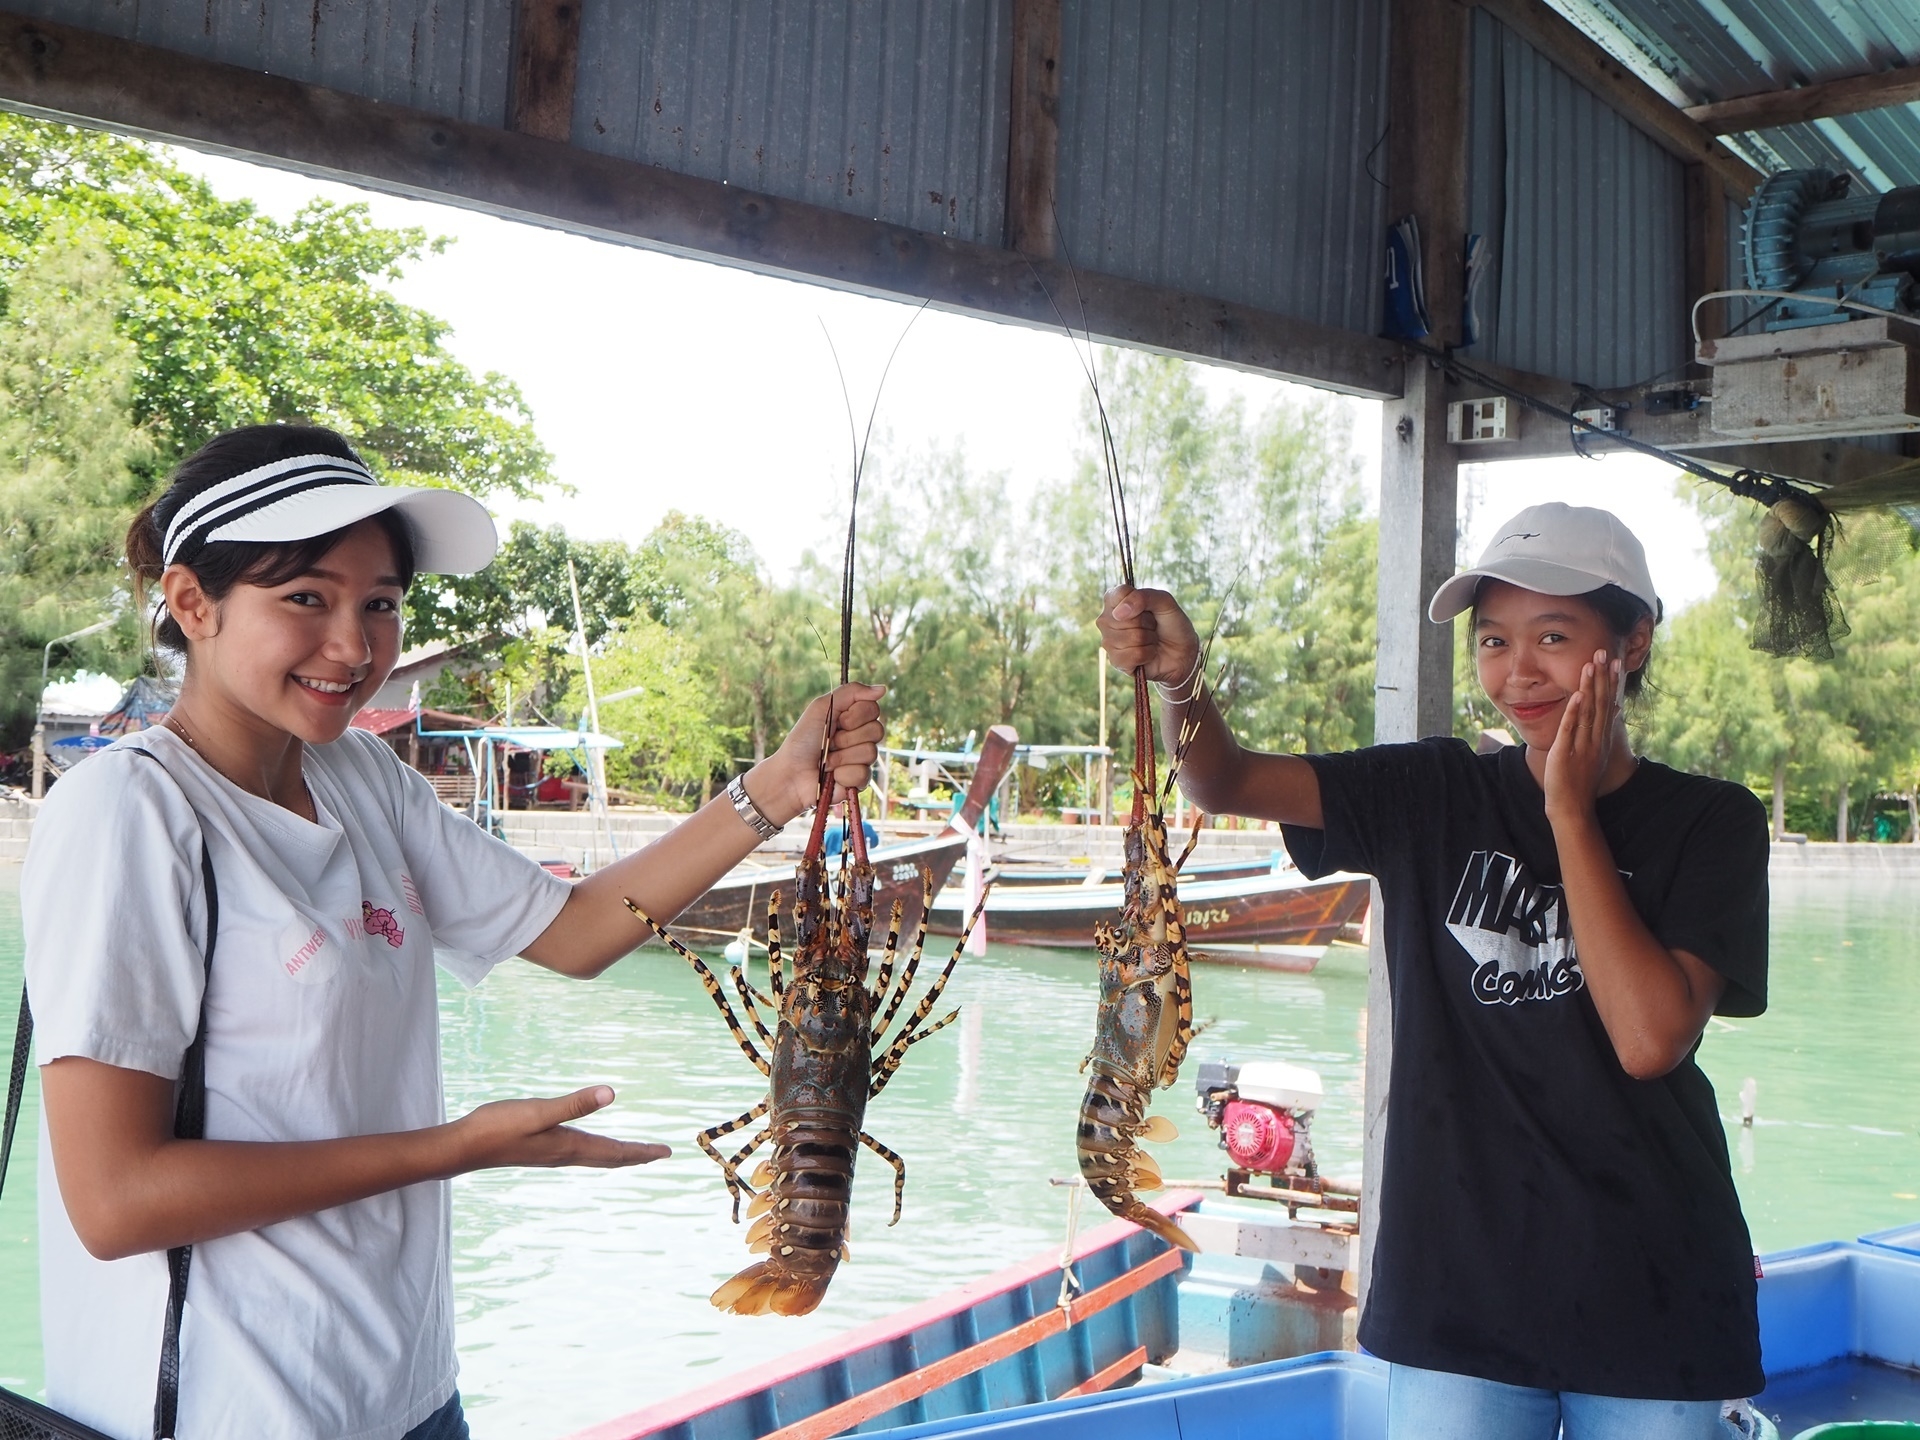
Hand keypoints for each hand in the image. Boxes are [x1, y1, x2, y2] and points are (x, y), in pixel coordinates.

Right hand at [451, 1086, 669, 1170]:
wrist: (463, 1147)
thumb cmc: (498, 1127)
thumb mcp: (539, 1111)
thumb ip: (574, 1104)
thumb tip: (611, 1094)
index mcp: (570, 1146)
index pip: (615, 1151)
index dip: (642, 1151)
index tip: (666, 1152)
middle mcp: (565, 1154)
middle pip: (609, 1157)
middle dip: (636, 1155)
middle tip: (660, 1154)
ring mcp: (552, 1153)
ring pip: (595, 1156)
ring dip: (617, 1154)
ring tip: (632, 1152)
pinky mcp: (540, 1149)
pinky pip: (579, 1152)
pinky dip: (595, 1150)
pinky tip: (588, 1144)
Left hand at [753, 682, 886, 822]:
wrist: (791, 773)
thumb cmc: (803, 740)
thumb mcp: (822, 707)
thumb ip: (851, 692)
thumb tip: (883, 689)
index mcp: (853, 719)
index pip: (874, 709)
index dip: (856, 715)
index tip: (838, 721)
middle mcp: (861, 738)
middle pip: (877, 730)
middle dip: (848, 736)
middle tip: (831, 741)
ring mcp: (862, 760)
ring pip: (871, 752)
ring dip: (842, 756)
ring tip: (827, 760)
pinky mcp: (860, 781)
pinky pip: (864, 773)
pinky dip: (843, 774)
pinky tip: (832, 776)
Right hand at [1097, 585, 1201, 685]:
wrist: (1183, 653)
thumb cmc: (1171, 625)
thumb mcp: (1164, 602)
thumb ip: (1143, 597)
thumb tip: (1119, 613)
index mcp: (1115, 601)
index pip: (1120, 593)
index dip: (1139, 601)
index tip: (1149, 609)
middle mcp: (1107, 620)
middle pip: (1126, 617)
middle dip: (1146, 623)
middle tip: (1152, 627)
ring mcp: (1109, 642)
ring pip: (1130, 638)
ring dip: (1149, 640)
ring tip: (1151, 640)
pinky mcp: (1115, 661)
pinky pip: (1133, 655)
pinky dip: (1148, 654)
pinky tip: (1148, 654)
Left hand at [1543, 649, 1620, 823]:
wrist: (1572, 808)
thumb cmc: (1580, 781)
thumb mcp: (1595, 753)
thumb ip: (1603, 730)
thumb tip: (1614, 709)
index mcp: (1601, 739)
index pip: (1608, 705)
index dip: (1612, 683)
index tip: (1615, 662)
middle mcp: (1596, 740)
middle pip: (1601, 703)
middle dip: (1603, 677)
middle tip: (1604, 652)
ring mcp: (1582, 746)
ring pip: (1588, 712)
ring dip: (1590, 687)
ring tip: (1591, 664)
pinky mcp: (1566, 753)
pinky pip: (1571, 729)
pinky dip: (1574, 712)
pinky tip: (1578, 695)